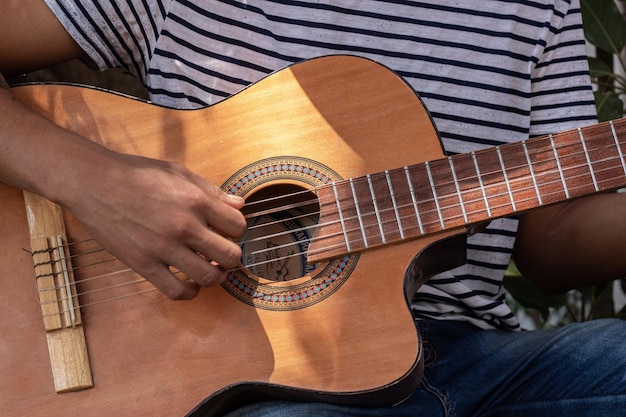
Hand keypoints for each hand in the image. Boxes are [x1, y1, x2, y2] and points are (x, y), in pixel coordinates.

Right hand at [64, 151, 246, 299]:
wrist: (94, 182)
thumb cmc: (137, 173)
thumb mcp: (179, 172)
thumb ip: (212, 191)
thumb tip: (239, 204)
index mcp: (196, 200)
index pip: (238, 225)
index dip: (237, 230)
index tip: (228, 231)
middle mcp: (184, 226)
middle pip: (230, 255)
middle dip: (232, 257)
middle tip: (224, 253)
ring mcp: (163, 247)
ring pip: (208, 277)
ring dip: (216, 276)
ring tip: (211, 268)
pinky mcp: (143, 264)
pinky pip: (176, 291)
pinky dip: (189, 292)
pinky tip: (189, 282)